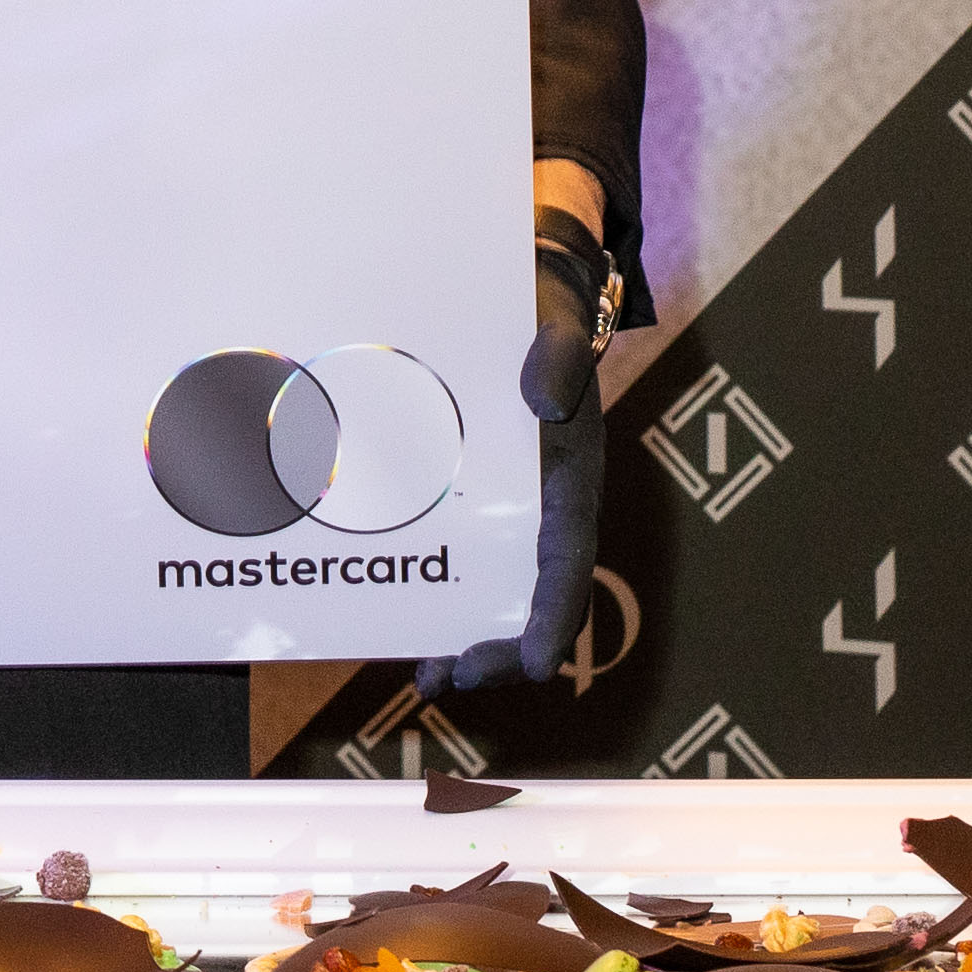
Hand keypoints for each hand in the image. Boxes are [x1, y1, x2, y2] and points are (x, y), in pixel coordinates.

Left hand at [428, 198, 616, 694]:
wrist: (527, 290)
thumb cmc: (543, 308)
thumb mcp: (554, 319)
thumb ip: (558, 354)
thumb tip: (547, 398)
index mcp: (571, 476)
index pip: (571, 558)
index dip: (557, 613)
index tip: (542, 664)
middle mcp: (542, 503)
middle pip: (532, 594)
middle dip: (500, 647)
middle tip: (450, 680)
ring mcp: (505, 505)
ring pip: (494, 587)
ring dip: (467, 636)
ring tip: (426, 680)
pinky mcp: (468, 493)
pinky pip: (457, 555)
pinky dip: (437, 594)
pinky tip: (400, 623)